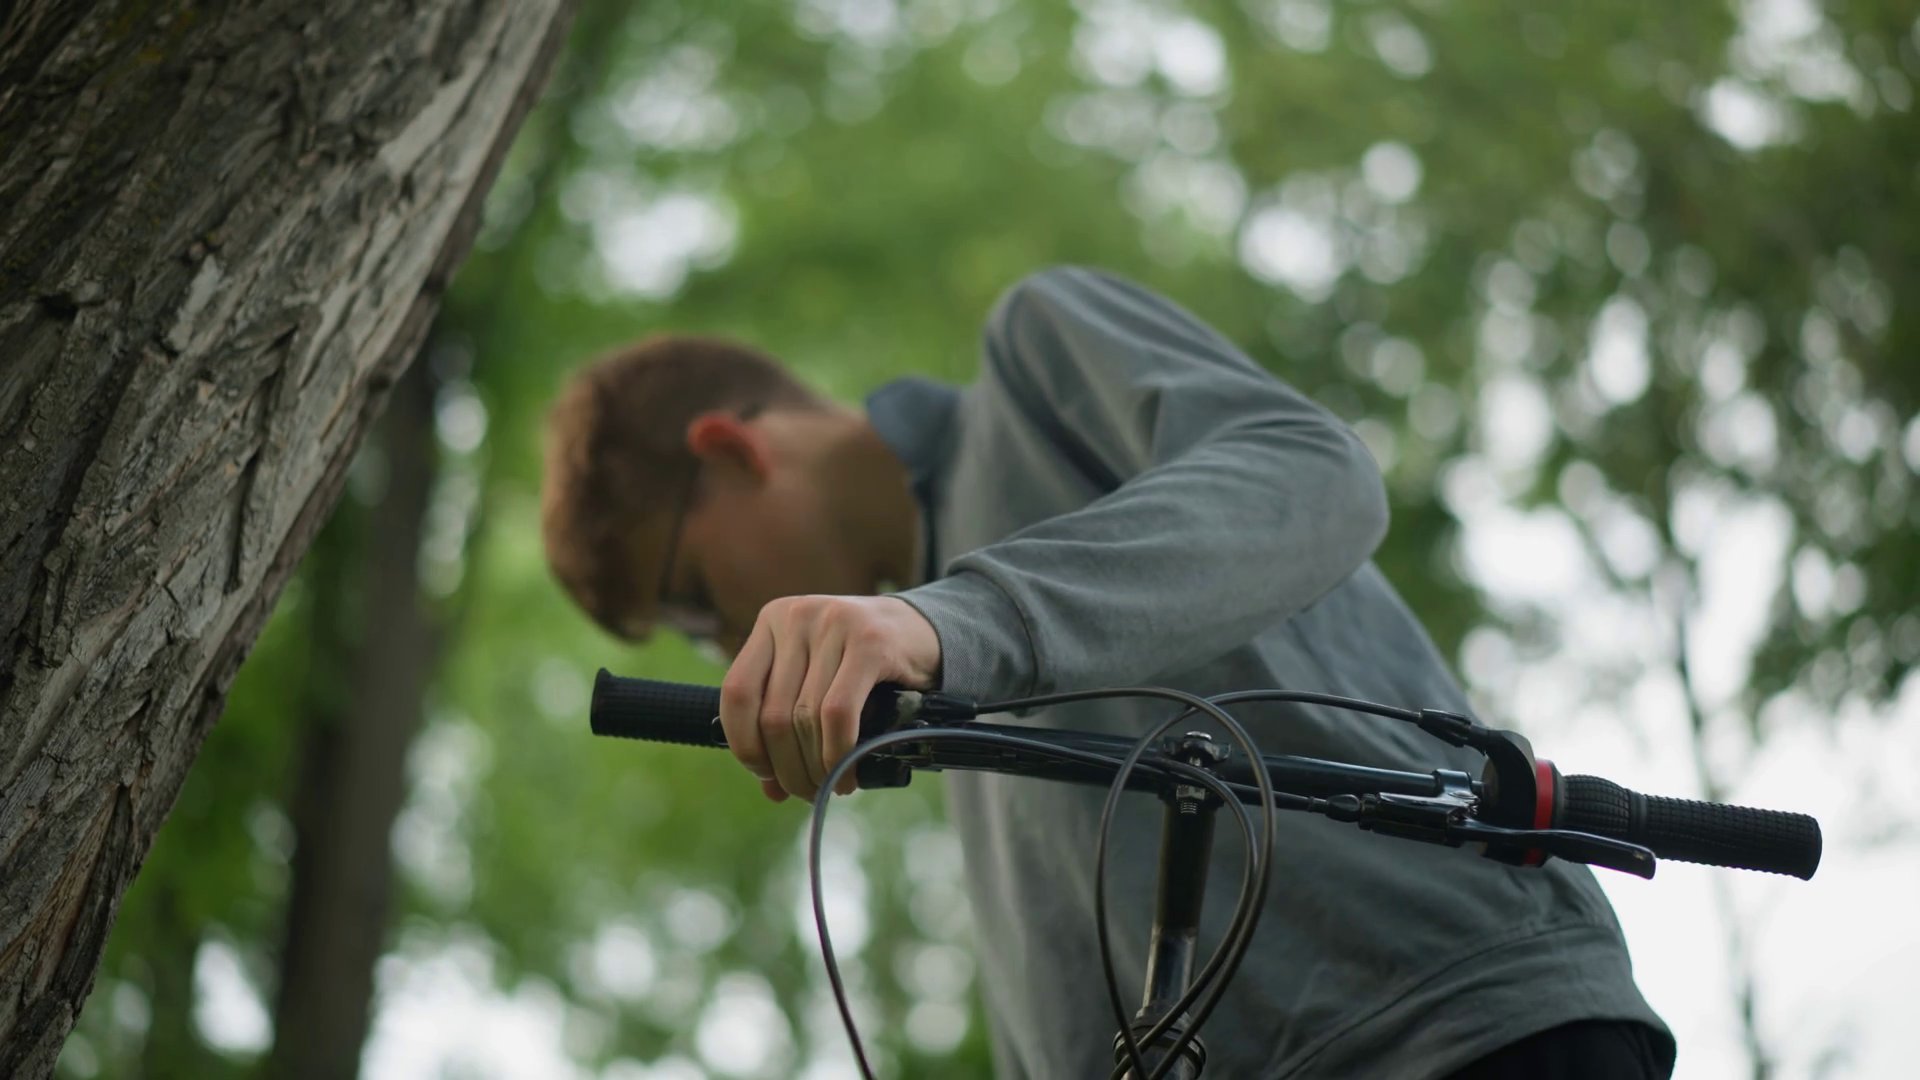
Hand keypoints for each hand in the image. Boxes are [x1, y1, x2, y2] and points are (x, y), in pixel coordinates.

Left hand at [720, 595, 940, 801]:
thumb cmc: (865, 665)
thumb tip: (770, 791)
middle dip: (787, 767)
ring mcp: (833, 623)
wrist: (925, 632)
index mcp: (772, 620)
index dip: (745, 743)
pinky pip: (838, 713)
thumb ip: (787, 726)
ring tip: (832, 786)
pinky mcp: (870, 641)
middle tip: (807, 792)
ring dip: (816, 767)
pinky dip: (838, 753)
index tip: (766, 774)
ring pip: (806, 718)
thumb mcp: (818, 682)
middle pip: (773, 713)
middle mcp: (796, 616)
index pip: (737, 692)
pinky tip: (848, 773)